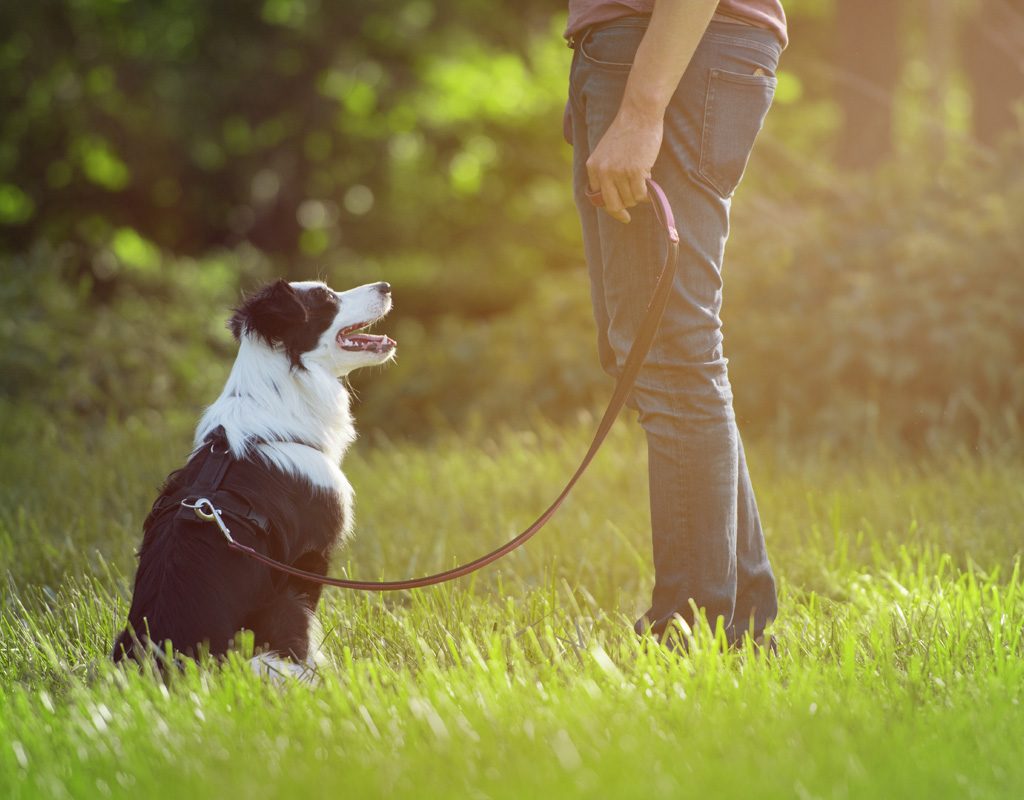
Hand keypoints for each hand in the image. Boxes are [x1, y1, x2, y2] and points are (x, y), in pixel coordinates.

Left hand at [586, 108, 662, 222]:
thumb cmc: (626, 132)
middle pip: (614, 204)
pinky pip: (641, 195)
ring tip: (643, 183)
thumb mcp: (606, 152)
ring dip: (638, 196)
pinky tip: (651, 187)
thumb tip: (615, 196)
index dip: (611, 209)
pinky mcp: (635, 171)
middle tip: (631, 211)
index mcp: (593, 167)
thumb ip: (606, 172)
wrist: (639, 115)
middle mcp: (603, 171)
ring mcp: (619, 172)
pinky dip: (647, 195)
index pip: (599, 198)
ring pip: (630, 200)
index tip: (622, 215)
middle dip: (624, 209)